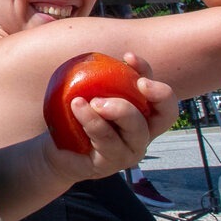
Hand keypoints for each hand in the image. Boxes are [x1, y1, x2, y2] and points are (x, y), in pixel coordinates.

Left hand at [42, 53, 178, 181]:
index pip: (161, 96)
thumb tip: (92, 56)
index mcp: (144, 115)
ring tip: (87, 97)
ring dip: (115, 108)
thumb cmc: (77, 116)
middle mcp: (143, 134)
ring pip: (136, 130)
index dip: (151, 73)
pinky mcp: (109, 164)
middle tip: (136, 82)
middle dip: (154, 94)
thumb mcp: (88, 93)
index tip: (129, 57)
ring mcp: (128, 151)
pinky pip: (107, 142)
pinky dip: (93, 121)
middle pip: (165, 115)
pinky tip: (78, 107)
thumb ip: (97, 77)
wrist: (55, 150)